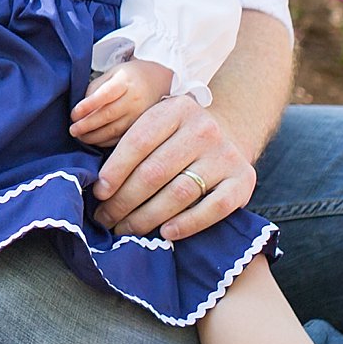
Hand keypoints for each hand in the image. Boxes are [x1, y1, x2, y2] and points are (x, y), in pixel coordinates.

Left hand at [70, 58, 173, 147]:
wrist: (159, 80)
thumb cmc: (130, 76)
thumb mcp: (112, 73)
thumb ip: (96, 87)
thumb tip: (81, 109)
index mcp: (125, 81)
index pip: (105, 94)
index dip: (88, 105)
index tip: (73, 114)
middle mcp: (134, 98)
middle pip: (108, 115)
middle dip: (87, 125)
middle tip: (72, 129)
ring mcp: (140, 114)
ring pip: (114, 129)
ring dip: (94, 136)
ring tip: (79, 136)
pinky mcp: (142, 126)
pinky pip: (122, 138)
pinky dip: (106, 141)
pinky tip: (94, 140)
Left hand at [89, 94, 254, 240]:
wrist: (231, 134)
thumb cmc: (178, 138)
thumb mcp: (158, 126)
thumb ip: (131, 145)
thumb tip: (99, 185)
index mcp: (175, 110)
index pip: (138, 141)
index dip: (115, 170)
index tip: (99, 192)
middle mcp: (203, 129)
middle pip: (155, 171)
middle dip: (124, 200)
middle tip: (106, 219)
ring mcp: (225, 155)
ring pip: (179, 193)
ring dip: (147, 217)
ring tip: (126, 230)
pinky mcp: (243, 180)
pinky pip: (214, 208)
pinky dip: (188, 224)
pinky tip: (165, 233)